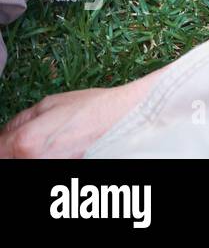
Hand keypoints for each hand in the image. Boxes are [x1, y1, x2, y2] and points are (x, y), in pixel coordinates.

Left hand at [0, 75, 154, 157]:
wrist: (127, 121)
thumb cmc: (95, 109)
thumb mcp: (51, 103)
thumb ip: (20, 120)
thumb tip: (6, 131)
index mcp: (26, 141)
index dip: (1, 143)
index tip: (6, 140)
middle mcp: (33, 162)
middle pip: (7, 160)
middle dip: (13, 151)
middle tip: (30, 141)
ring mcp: (49, 169)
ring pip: (24, 164)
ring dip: (29, 157)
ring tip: (50, 144)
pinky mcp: (63, 173)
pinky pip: (43, 166)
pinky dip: (46, 159)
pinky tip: (60, 150)